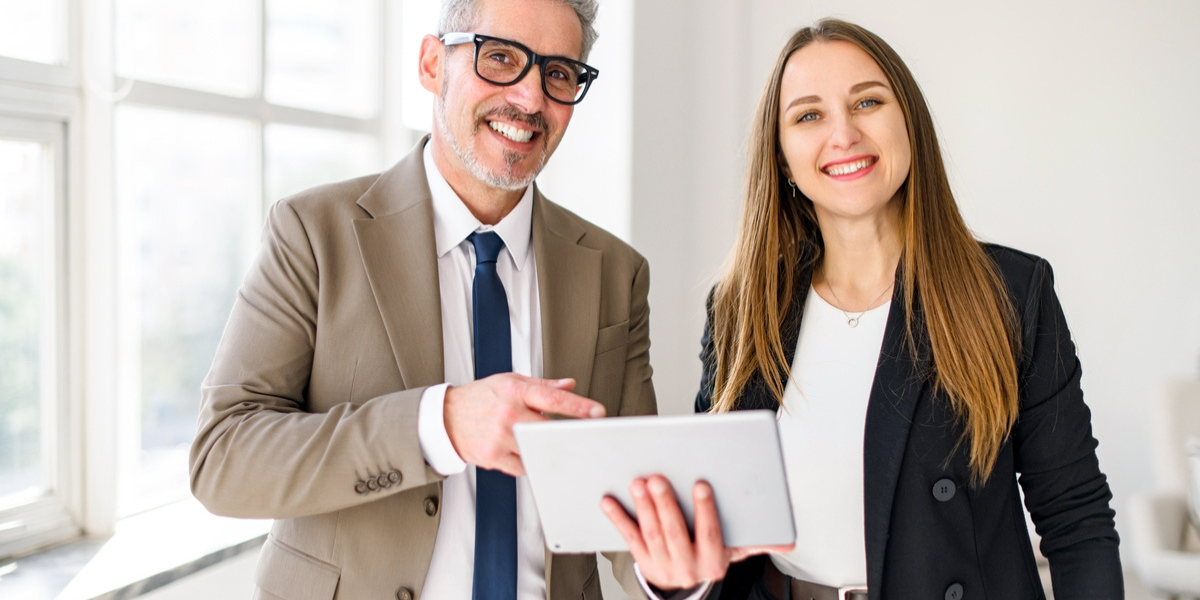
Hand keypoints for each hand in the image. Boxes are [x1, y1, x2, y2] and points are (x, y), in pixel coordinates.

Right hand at [443, 373, 605, 476]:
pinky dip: (528, 461)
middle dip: (566, 434)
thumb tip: (569, 385)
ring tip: (537, 441)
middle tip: (579, 437)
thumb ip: (542, 385)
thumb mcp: (509, 382)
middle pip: (549, 428)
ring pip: (537, 450)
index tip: (598, 412)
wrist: (446, 417)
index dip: (579, 406)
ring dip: (544, 448)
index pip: (553, 398)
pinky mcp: (493, 457)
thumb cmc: (480, 398)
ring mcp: (500, 438)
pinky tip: (522, 451)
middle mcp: (508, 414)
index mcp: (515, 391)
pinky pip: (523, 466)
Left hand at [601, 475, 793, 590]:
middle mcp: (686, 566)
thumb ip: (758, 542)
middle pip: (674, 532)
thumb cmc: (712, 555)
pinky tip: (609, 500)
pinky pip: (628, 538)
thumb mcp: (737, 551)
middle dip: (665, 504)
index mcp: (713, 560)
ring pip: (651, 534)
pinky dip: (618, 518)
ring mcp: (662, 564)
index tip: (701, 484)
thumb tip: (788, 541)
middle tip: (657, 478)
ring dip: (642, 507)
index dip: (705, 510)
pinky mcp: (642, 560)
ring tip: (637, 482)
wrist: (687, 587)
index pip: (710, 533)